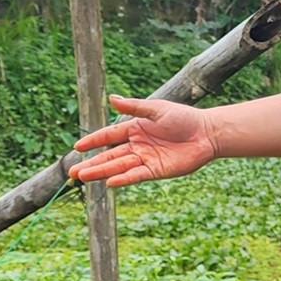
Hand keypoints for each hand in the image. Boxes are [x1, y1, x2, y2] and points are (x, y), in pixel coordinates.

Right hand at [68, 95, 219, 187]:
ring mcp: (145, 159)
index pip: (108, 136)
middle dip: (92, 163)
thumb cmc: (183, 118)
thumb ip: (134, 107)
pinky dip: (124, 179)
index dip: (93, 142)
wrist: (207, 133)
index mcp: (135, 128)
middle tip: (73, 172)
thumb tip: (111, 99)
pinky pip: (136, 175)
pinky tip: (110, 182)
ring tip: (83, 177)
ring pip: (119, 167)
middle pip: (109, 156)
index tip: (77, 148)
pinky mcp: (156, 170)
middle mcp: (137, 145)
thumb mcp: (157, 109)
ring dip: (102, 172)